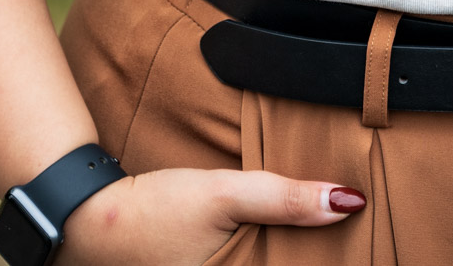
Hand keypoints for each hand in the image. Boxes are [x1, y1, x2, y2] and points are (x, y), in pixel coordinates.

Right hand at [63, 166, 366, 264]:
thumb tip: (349, 202)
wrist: (90, 218)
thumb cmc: (155, 210)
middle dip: (314, 256)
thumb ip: (283, 198)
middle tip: (348, 232)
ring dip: (292, 253)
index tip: (362, 248)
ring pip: (269, 265)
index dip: (329, 260)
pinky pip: (250, 264)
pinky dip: (267, 253)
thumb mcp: (222, 195)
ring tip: (320, 234)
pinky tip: (282, 236)